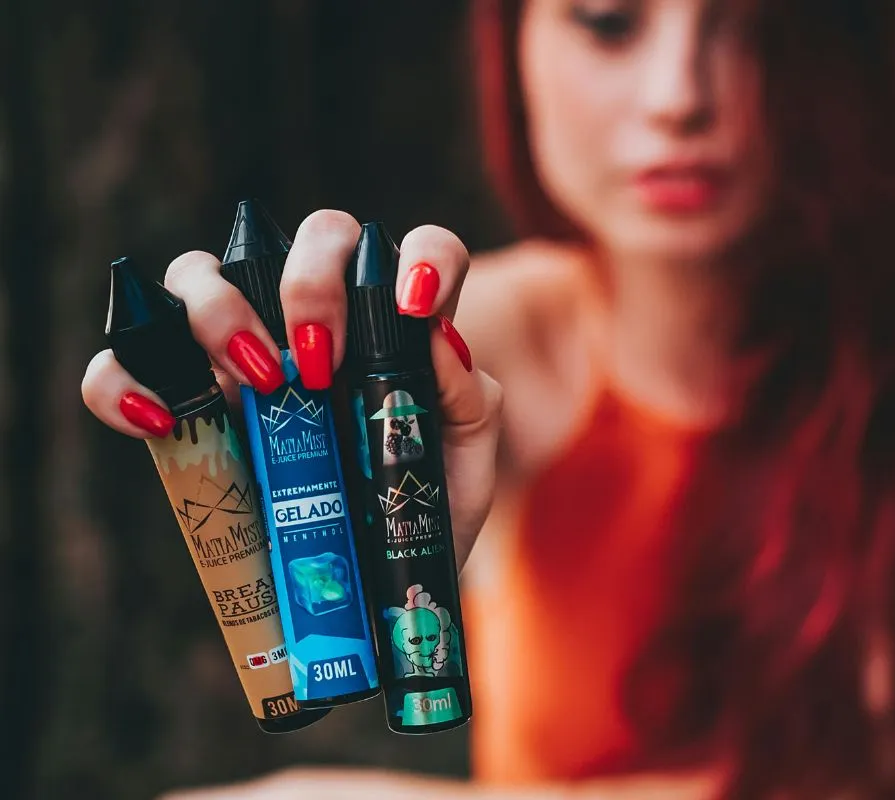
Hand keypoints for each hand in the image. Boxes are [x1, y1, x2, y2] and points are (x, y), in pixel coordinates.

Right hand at [81, 211, 501, 569]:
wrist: (376, 586)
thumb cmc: (423, 509)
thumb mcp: (463, 462)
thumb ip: (467, 399)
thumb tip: (438, 340)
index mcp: (402, 325)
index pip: (421, 250)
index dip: (422, 256)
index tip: (414, 308)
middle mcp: (325, 319)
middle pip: (313, 237)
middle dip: (310, 282)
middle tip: (320, 361)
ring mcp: (247, 353)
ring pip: (203, 273)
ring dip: (218, 311)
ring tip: (255, 383)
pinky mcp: (187, 403)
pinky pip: (124, 363)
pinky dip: (122, 379)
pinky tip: (158, 419)